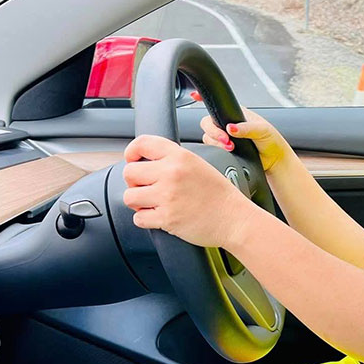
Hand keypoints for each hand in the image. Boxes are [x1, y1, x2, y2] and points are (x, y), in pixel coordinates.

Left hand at [122, 134, 253, 247]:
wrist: (234, 219)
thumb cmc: (219, 195)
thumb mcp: (198, 164)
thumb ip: (173, 160)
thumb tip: (145, 163)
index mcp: (180, 156)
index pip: (142, 144)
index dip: (131, 152)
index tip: (132, 160)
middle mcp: (171, 173)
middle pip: (129, 172)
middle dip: (134, 182)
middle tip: (147, 188)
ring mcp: (168, 196)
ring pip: (129, 196)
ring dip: (138, 202)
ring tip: (152, 203)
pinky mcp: (166, 218)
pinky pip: (138, 218)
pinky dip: (145, 219)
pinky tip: (158, 216)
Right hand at [195, 93, 290, 171]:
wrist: (273, 160)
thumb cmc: (271, 141)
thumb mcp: (262, 130)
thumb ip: (246, 128)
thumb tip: (231, 127)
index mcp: (236, 113)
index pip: (217, 103)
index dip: (204, 98)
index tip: (195, 96)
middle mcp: (228, 123)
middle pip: (207, 122)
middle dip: (214, 132)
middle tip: (227, 140)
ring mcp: (225, 136)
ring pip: (208, 136)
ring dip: (217, 142)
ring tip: (231, 147)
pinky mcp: (223, 149)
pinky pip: (212, 148)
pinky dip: (217, 149)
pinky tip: (227, 152)